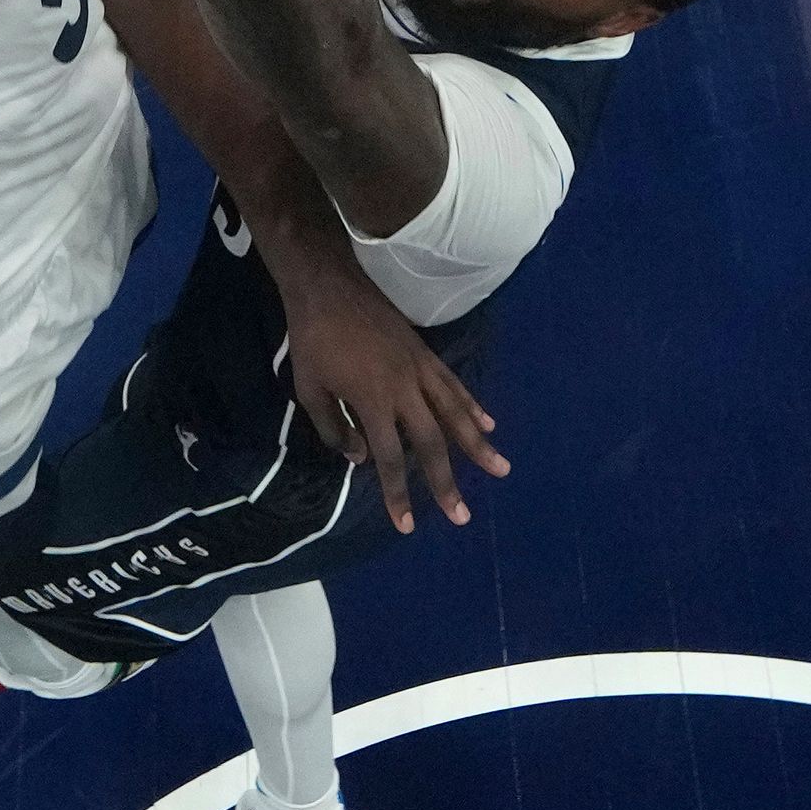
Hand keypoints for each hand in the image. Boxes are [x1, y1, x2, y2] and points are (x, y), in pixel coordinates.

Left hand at [263, 223, 506, 531]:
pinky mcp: (425, 353)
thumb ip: (334, 429)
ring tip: (501, 469)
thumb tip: (362, 459)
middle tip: (462, 516)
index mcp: (372, 401)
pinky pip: (453, 385)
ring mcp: (419, 369)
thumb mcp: (310, 389)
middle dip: (447, 482)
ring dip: (478, 445)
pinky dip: (472, 405)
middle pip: (432, 444)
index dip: (399, 493)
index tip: (407, 524)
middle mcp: (404, 389)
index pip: (391, 459)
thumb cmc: (313, 339)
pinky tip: (487, 423)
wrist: (328, 285)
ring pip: (455, 414)